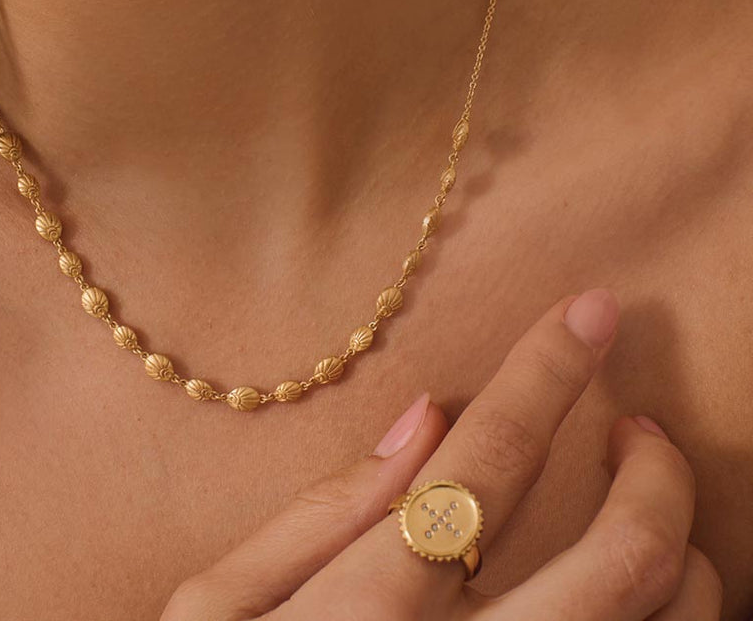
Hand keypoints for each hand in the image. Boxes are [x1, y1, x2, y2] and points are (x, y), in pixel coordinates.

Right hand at [160, 288, 722, 619]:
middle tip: (639, 424)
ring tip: (646, 495)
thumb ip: (314, 512)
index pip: (489, 459)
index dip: (548, 371)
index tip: (592, 308)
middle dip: (656, 471)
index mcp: (373, 608)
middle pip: (621, 557)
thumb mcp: (215, 609)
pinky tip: (647, 587)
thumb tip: (422, 420)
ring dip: (684, 546)